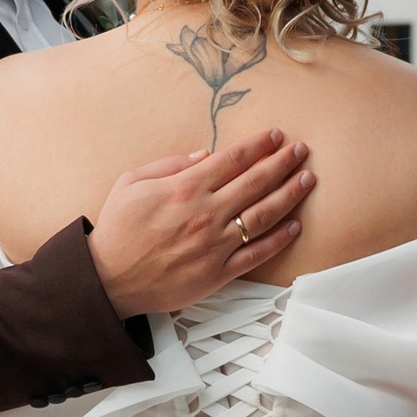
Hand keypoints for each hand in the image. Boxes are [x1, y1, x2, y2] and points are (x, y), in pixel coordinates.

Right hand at [87, 130, 314, 319]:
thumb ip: (170, 165)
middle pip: (256, 182)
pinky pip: (256, 254)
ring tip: (307, 180)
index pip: (233, 159)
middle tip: (302, 151)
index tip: (276, 135)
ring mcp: (215, 245)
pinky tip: (294, 225)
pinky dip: (279, 240)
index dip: (258, 145)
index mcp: (184, 188)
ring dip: (289, 195)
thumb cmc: (117, 229)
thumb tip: (206, 156)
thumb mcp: (131, 183)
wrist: (109, 281)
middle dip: (283, 163)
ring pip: (263, 216)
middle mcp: (206, 214)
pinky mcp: (218, 273)